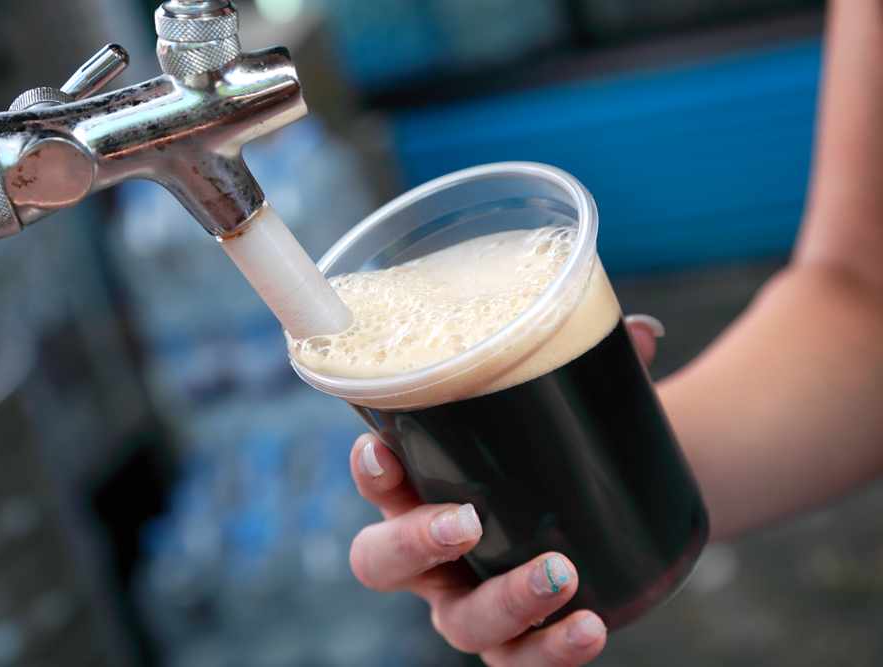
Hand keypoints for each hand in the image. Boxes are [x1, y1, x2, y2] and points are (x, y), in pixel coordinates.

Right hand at [346, 314, 662, 664]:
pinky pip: (520, 663)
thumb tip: (641, 331)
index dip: (369, 472)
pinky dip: (551, 650)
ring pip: (458, 622)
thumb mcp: (567, 413)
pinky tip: (590, 626)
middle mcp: (432, 554)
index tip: (382, 450)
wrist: (610, 518)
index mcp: (424, 489)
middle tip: (464, 521)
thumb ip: (593, 371)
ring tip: (560, 572)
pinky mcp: (518, 642)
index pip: (377, 483)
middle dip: (412, 543)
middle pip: (381, 562)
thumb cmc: (558, 456)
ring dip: (504, 599)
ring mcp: (470, 603)